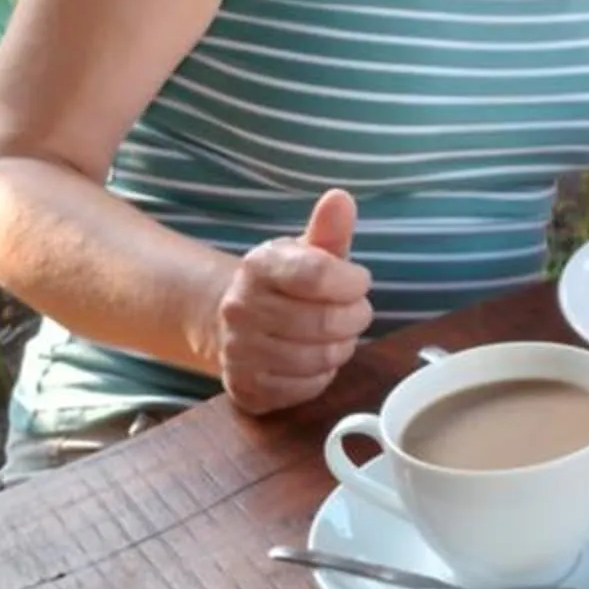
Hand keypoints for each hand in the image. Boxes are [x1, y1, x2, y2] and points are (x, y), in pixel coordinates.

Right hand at [207, 188, 371, 413]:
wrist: (230, 320)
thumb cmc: (283, 283)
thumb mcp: (307, 251)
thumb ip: (329, 229)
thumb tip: (340, 199)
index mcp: (257, 267)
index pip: (318, 275)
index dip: (352, 282)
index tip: (358, 281)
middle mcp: (239, 309)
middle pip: (323, 322)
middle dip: (353, 318)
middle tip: (354, 312)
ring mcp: (238, 353)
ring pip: (318, 359)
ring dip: (341, 347)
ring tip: (337, 335)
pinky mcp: (245, 388)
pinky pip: (305, 389)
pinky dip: (321, 376)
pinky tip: (315, 359)